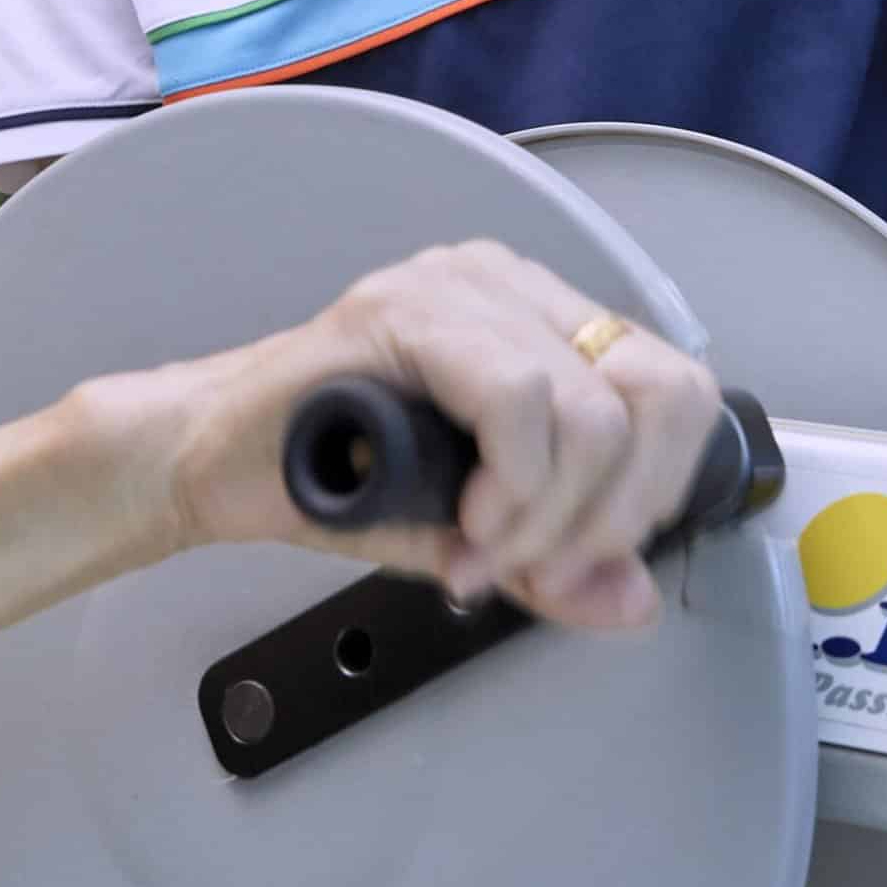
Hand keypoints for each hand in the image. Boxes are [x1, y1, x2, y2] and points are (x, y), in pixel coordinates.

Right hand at [139, 238, 722, 631]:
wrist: (214, 461)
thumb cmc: (333, 479)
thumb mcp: (473, 534)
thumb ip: (555, 562)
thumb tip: (632, 601)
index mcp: (541, 320)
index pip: (673, 388)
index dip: (652, 494)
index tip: (584, 559)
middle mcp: (511, 285)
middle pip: (658, 393)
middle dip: (614, 511)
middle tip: (541, 563)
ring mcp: (459, 285)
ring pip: (593, 407)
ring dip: (548, 515)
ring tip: (482, 549)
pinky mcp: (407, 308)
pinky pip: (518, 399)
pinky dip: (509, 488)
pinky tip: (463, 524)